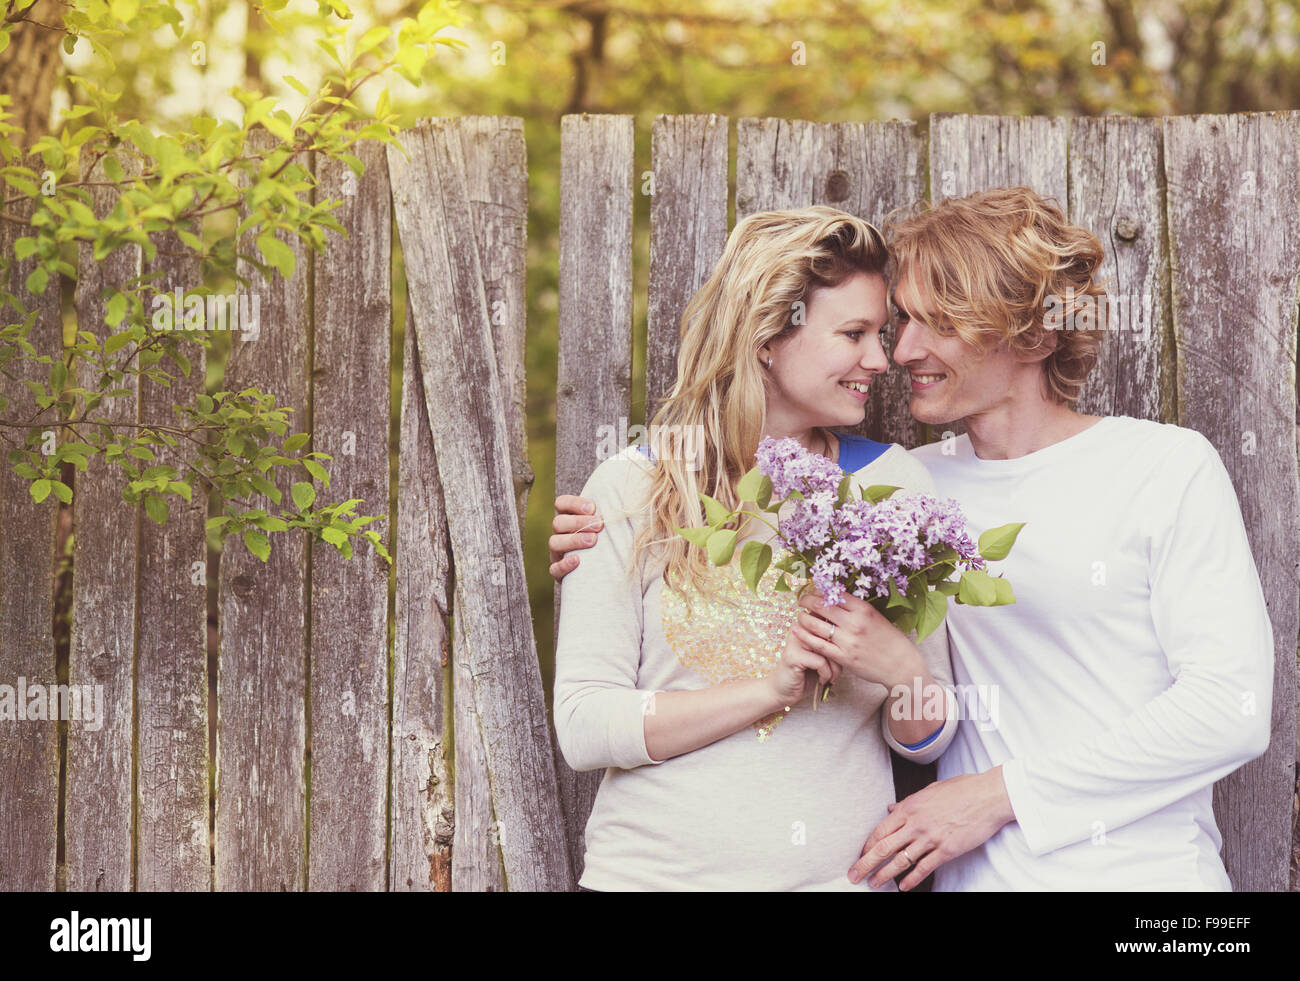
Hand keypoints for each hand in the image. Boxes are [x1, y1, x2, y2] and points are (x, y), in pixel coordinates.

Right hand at [549, 495, 601, 578]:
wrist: (602, 572)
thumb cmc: (607, 541)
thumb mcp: (605, 526)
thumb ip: (608, 514)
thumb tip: (627, 501)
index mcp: (568, 518)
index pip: (561, 503)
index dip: (574, 503)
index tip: (593, 508)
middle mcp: (560, 534)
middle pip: (558, 522)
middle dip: (579, 522)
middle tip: (599, 524)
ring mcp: (557, 553)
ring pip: (554, 542)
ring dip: (574, 540)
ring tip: (593, 540)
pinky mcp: (558, 572)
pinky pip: (554, 568)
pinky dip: (564, 564)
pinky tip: (577, 560)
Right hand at [766, 617, 842, 708]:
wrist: (784, 690)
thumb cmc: (807, 673)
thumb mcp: (823, 656)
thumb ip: (833, 644)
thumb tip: (853, 639)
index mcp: (806, 624)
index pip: (831, 621)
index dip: (841, 638)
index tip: (843, 655)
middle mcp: (799, 628)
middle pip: (832, 636)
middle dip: (840, 656)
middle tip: (838, 670)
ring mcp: (795, 640)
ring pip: (828, 649)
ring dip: (835, 668)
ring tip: (832, 677)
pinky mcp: (793, 656)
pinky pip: (821, 662)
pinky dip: (826, 674)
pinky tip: (822, 680)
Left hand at [796, 589, 922, 688]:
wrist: (901, 665)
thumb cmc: (890, 639)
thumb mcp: (877, 617)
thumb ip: (857, 608)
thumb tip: (836, 596)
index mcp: (864, 609)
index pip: (835, 593)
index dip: (820, 589)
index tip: (813, 588)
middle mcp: (854, 623)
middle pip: (822, 606)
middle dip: (807, 600)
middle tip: (801, 599)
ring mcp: (848, 641)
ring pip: (816, 624)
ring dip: (803, 617)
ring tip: (800, 615)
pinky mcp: (843, 657)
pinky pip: (818, 645)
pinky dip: (805, 636)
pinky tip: (796, 630)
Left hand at [847, 768, 1015, 890]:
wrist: (987, 796)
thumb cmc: (961, 790)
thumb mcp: (929, 790)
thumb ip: (908, 802)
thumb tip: (891, 807)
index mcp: (909, 807)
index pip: (881, 830)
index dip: (868, 845)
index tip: (860, 855)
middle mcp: (916, 824)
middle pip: (884, 848)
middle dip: (866, 864)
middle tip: (854, 875)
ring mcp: (931, 838)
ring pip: (900, 861)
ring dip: (885, 875)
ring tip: (874, 884)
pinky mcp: (947, 850)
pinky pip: (924, 868)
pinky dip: (912, 879)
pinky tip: (903, 887)